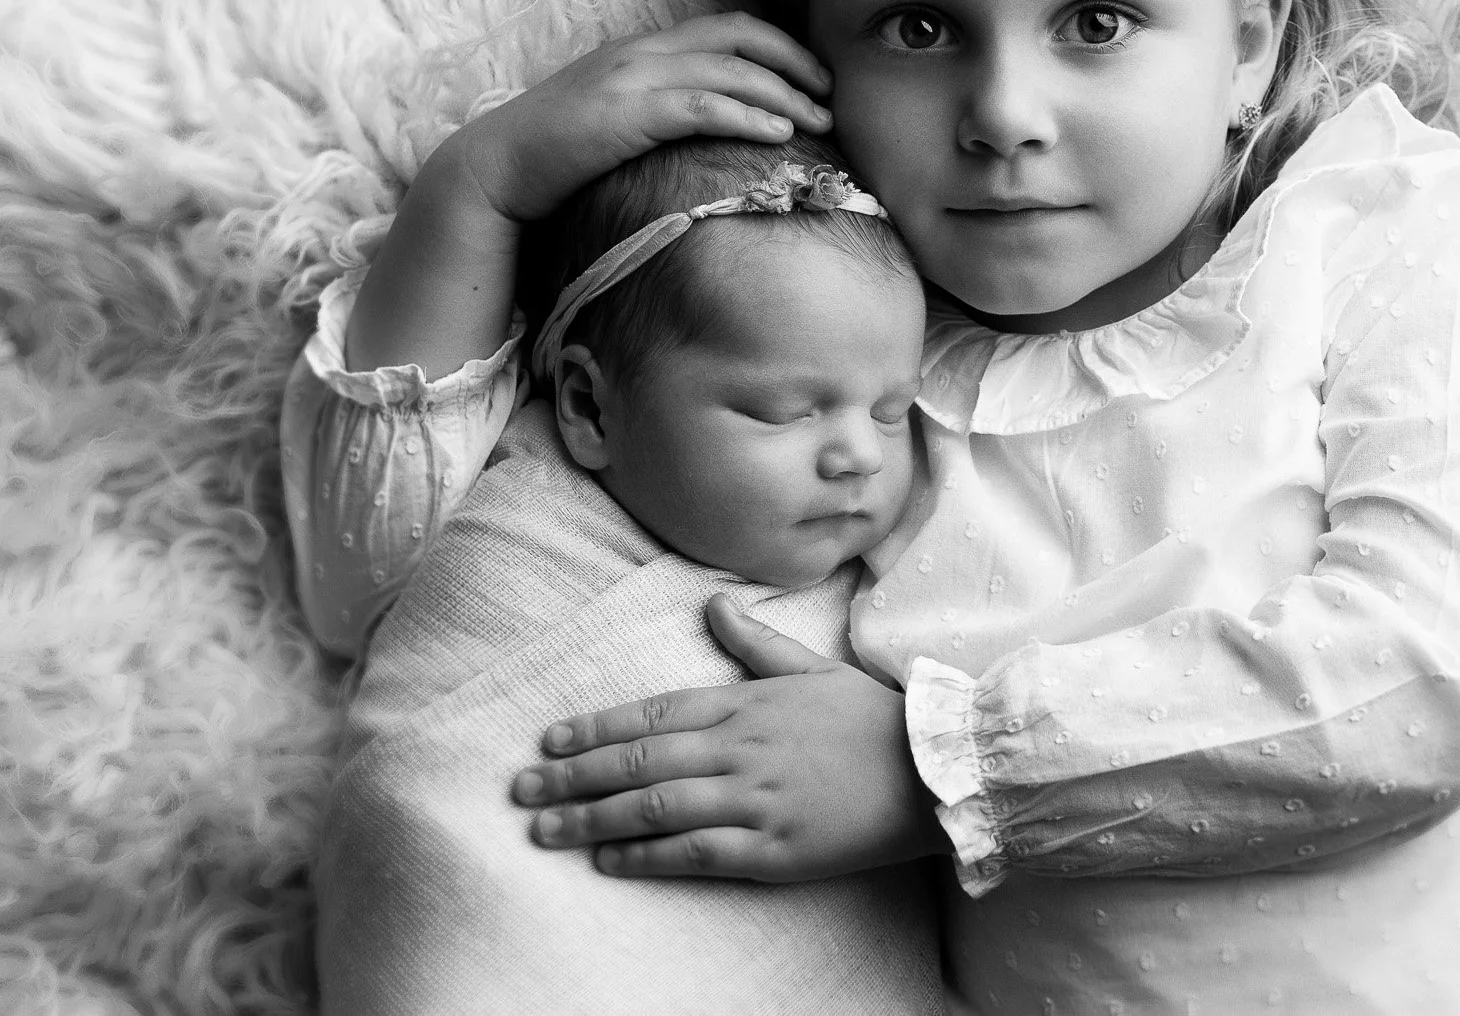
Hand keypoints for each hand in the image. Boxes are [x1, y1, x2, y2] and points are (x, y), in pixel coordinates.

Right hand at [451, 12, 832, 224]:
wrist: (495, 171)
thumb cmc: (559, 156)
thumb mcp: (619, 119)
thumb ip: (662, 110)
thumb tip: (716, 127)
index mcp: (644, 49)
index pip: (728, 29)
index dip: (781, 48)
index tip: (816, 78)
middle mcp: (642, 52)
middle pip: (740, 38)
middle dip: (795, 62)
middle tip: (831, 95)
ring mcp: (632, 78)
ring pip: (729, 71)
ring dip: (783, 94)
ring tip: (819, 121)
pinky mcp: (625, 113)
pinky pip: (702, 106)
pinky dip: (747, 115)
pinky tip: (779, 133)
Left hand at [510, 594, 947, 881]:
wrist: (933, 770)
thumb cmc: (872, 718)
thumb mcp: (814, 667)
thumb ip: (755, 643)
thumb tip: (713, 603)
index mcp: (747, 702)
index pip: (653, 713)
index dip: (595, 727)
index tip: (549, 741)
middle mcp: (740, 748)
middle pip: (639, 760)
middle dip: (573, 776)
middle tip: (521, 790)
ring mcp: (754, 799)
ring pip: (655, 806)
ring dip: (593, 818)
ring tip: (545, 828)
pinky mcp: (771, 847)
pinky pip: (694, 852)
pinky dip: (646, 856)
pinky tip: (608, 860)